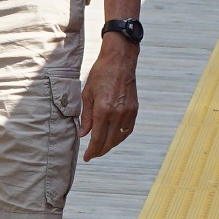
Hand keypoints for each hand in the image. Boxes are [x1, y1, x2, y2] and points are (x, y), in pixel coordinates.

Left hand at [80, 37, 139, 160]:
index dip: (92, 151)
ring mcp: (128, 113)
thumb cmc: (100, 74)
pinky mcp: (134, 110)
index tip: (87, 158)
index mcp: (103, 110)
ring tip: (101, 148)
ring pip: (119, 138)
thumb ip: (86, 117)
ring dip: (110, 145)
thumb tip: (83, 134)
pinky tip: (113, 137)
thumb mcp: (87, 94)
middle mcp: (117, 114)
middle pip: (109, 141)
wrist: (120, 61)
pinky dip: (120, 137)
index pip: (97, 138)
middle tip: (92, 155)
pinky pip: (127, 130)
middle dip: (100, 151)